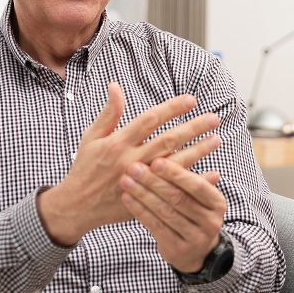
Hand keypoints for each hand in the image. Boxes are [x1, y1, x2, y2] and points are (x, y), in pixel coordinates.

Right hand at [38, 82, 220, 244]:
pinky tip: (213, 173)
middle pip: (167, 140)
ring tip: (216, 140)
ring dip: (198, 151)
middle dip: (192, 128)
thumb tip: (116, 86)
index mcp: (117, 143)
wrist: (77, 206)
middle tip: (213, 118)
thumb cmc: (84, 168)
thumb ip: (108, 113)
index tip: (191, 100)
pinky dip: (195, 181)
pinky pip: (176, 190)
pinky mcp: (146, 198)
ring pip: (175, 164)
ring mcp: (140, 181)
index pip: (149, 120)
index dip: (171, 109)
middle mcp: (131, 161)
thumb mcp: (91, 137)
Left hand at [119, 156, 226, 273]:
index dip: (176, 173)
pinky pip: (155, 226)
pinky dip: (139, 210)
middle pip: (178, 198)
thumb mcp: (197, 196)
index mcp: (217, 203)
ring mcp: (195, 239)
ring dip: (143, 194)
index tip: (155, 160)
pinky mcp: (177, 250)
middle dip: (154, 181)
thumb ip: (188, 176)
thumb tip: (180, 147)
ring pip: (165, 212)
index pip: (196, 186)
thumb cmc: (192, 212)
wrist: (195, 252)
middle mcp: (210, 222)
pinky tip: (127, 198)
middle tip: (133, 167)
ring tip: (125, 180)